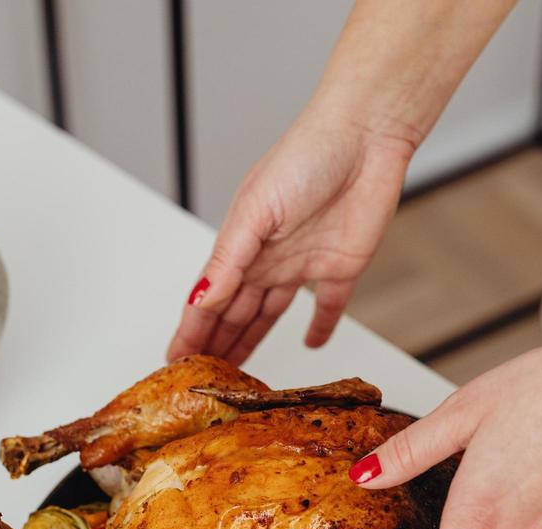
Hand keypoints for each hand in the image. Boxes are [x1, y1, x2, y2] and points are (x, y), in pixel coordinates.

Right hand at [166, 104, 414, 364]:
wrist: (367, 137)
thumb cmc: (307, 155)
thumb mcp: (256, 210)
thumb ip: (229, 260)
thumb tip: (202, 300)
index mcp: (240, 244)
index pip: (208, 300)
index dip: (191, 332)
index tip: (175, 361)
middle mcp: (268, 258)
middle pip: (235, 313)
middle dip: (215, 345)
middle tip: (201, 379)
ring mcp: (303, 265)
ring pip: (270, 316)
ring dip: (252, 342)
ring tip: (238, 371)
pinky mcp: (341, 268)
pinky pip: (328, 307)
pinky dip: (320, 328)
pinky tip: (311, 345)